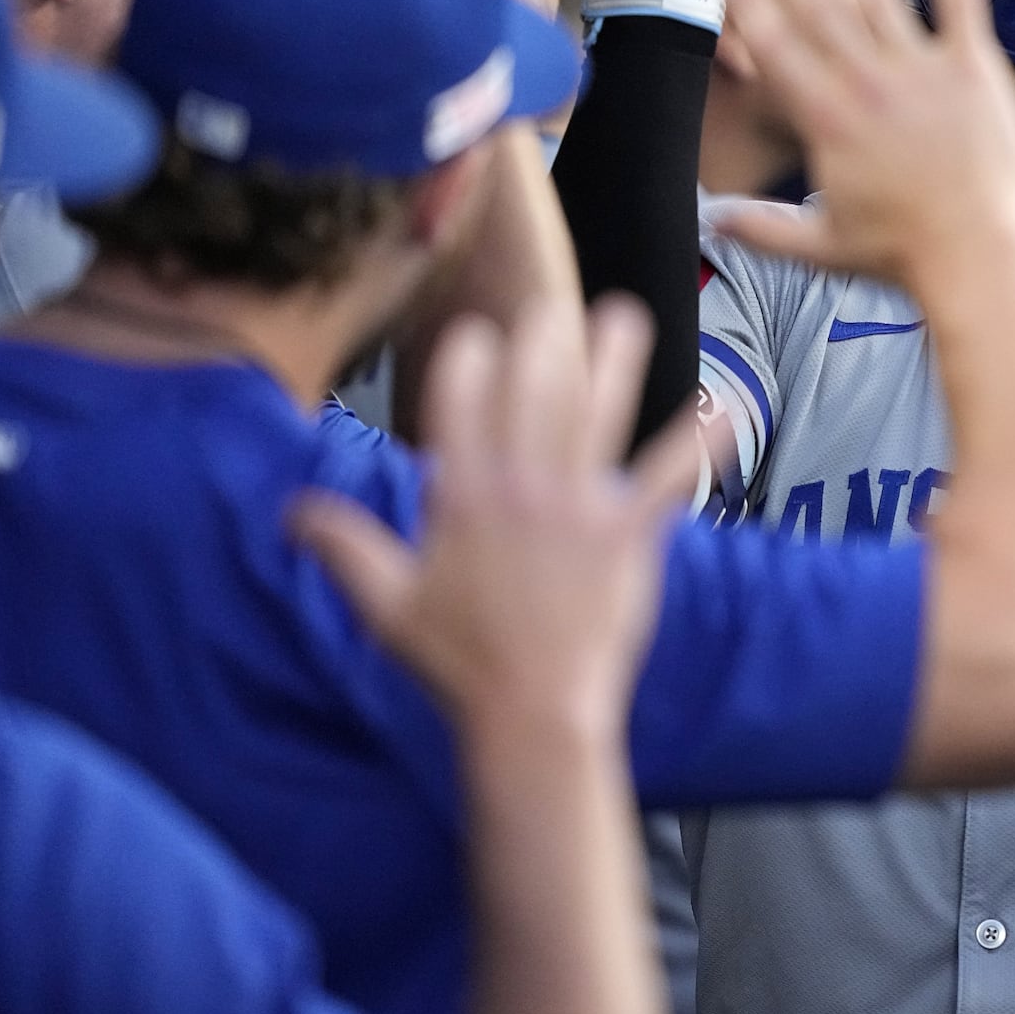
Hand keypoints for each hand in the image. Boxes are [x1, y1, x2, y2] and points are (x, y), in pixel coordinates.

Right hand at [289, 298, 700, 739]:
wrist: (530, 713)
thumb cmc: (457, 663)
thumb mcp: (385, 604)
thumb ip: (343, 546)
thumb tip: (289, 510)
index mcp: (461, 498)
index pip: (457, 408)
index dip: (467, 363)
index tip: (477, 331)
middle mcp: (519, 490)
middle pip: (531, 393)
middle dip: (541, 340)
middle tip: (553, 299)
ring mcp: (576, 508)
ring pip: (596, 415)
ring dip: (614, 361)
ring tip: (625, 317)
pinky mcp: (626, 535)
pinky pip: (667, 477)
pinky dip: (698, 443)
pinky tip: (725, 408)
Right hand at [710, 0, 1014, 287]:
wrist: (978, 258)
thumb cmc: (903, 256)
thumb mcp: (821, 247)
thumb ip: (763, 229)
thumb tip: (712, 222)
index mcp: (826, 121)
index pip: (776, 49)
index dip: (750, 5)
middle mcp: (867, 85)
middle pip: (821, 9)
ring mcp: (921, 71)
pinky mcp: (973, 69)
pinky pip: (959, 0)